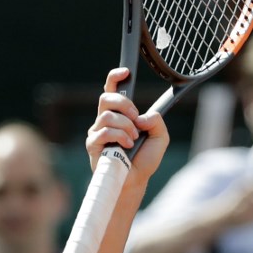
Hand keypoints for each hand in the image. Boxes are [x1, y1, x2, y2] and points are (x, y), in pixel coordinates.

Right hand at [86, 68, 169, 187]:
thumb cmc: (144, 159)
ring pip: (107, 115)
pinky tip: (127, 146)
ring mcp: (97, 131)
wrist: (136, 180)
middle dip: (124, 104)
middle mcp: (105, 120)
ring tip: (133, 139)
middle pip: (106, 98)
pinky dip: (120, 137)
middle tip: (136, 118)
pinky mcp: (93, 144)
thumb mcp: (160, 138)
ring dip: (126, 126)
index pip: (112, 91)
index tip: (126, 72)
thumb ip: (157, 122)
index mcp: (120, 115)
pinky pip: (105, 131)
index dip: (115, 78)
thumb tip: (142, 116)